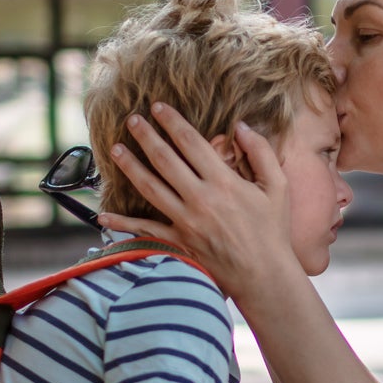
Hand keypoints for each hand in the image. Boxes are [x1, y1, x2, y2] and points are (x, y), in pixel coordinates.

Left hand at [99, 105, 293, 301]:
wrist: (264, 275)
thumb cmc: (273, 230)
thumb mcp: (278, 186)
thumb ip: (261, 152)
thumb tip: (241, 126)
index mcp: (224, 182)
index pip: (191, 142)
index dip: (172, 122)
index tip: (157, 107)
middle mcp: (200, 199)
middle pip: (165, 160)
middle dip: (146, 136)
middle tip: (131, 119)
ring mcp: (186, 222)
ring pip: (150, 188)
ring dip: (130, 166)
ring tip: (116, 149)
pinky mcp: (179, 242)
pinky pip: (146, 230)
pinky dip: (123, 223)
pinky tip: (103, 214)